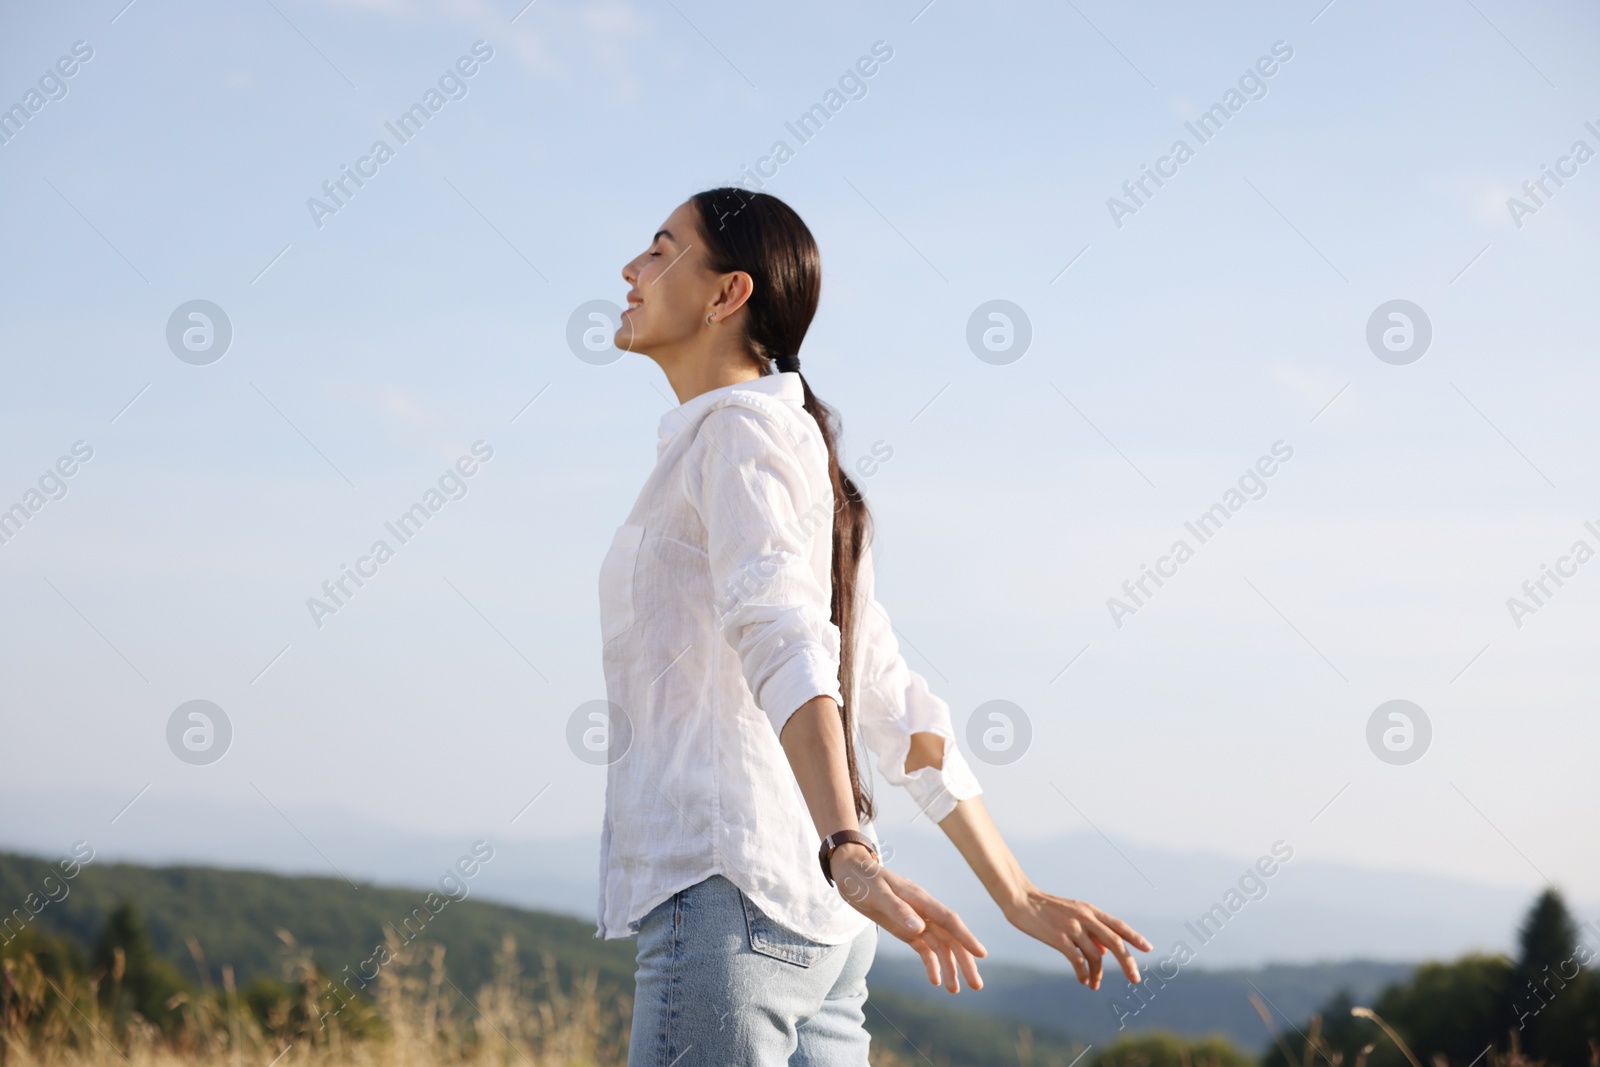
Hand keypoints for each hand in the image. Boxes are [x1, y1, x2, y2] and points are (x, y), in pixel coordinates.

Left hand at [829, 843, 986, 993]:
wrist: (849, 871)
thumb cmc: (863, 878)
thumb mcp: (876, 894)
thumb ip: (897, 910)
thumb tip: (920, 928)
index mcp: (920, 899)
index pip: (949, 920)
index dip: (966, 937)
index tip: (981, 954)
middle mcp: (923, 911)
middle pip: (950, 937)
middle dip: (964, 960)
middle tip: (976, 985)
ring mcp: (916, 920)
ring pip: (940, 946)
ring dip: (949, 967)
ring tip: (955, 991)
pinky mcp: (905, 929)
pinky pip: (923, 948)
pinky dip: (931, 964)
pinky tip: (936, 981)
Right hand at [1003, 885, 1150, 989]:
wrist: (1021, 899)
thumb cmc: (1046, 908)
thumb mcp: (1072, 913)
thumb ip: (1090, 930)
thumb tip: (1104, 952)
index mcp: (1090, 910)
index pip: (1118, 925)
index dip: (1135, 937)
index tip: (1148, 949)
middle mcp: (1085, 917)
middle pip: (1114, 942)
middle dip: (1127, 962)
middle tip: (1136, 979)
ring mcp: (1072, 927)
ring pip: (1095, 956)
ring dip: (1098, 974)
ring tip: (1095, 985)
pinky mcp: (1059, 937)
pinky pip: (1077, 960)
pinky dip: (1083, 973)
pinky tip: (1083, 980)